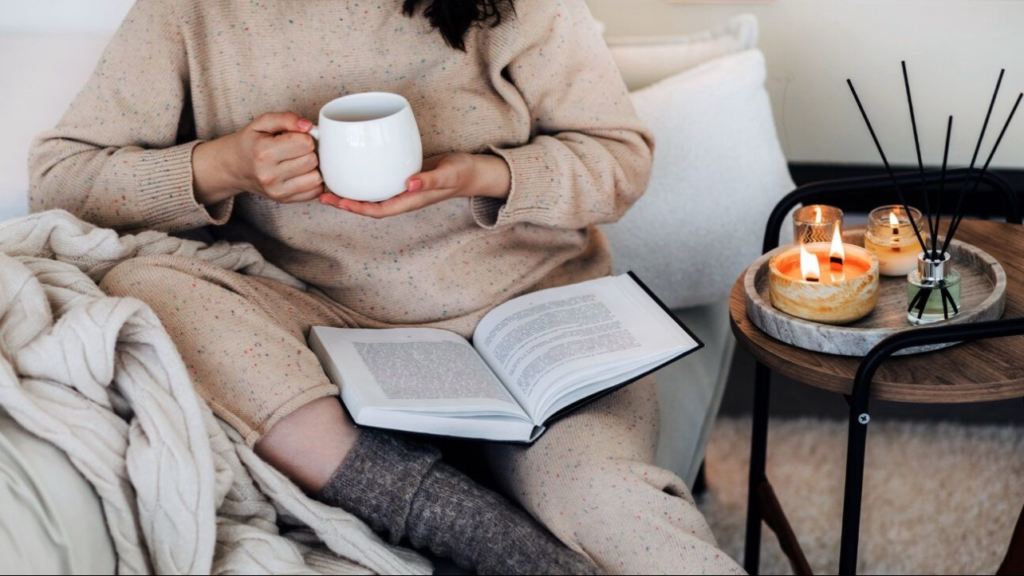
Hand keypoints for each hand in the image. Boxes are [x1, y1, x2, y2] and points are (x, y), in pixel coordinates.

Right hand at [193, 112, 321, 205]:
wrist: (233, 167)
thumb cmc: (250, 142)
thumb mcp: (262, 123)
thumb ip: (286, 118)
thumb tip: (308, 125)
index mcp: (264, 153)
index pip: (305, 143)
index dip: (304, 137)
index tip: (295, 137)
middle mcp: (270, 175)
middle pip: (312, 160)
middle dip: (309, 152)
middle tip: (297, 149)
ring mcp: (277, 191)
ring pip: (316, 178)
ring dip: (312, 168)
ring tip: (298, 161)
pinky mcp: (284, 200)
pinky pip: (314, 192)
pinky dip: (312, 181)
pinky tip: (301, 173)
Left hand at [318, 152, 510, 217]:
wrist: (472, 171)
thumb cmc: (462, 174)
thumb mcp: (448, 175)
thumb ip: (430, 179)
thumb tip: (409, 183)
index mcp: (409, 201)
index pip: (376, 210)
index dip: (356, 208)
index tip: (336, 202)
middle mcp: (401, 197)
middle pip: (367, 205)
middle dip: (344, 202)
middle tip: (321, 193)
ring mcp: (401, 188)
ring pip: (370, 194)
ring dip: (350, 192)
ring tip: (329, 183)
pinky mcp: (401, 176)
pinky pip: (377, 181)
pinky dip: (362, 178)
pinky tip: (352, 167)